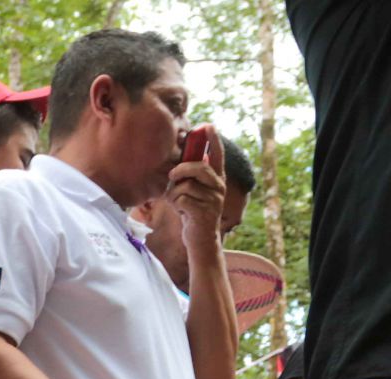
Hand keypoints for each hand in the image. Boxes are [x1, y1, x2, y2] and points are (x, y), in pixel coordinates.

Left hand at [166, 124, 227, 246]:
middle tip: (172, 175)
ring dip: (174, 194)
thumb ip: (189, 178)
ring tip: (176, 202)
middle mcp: (218, 188)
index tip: (208, 125)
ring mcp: (213, 200)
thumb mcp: (192, 192)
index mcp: (217, 180)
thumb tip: (176, 165)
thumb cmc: (192, 213)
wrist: (200, 240)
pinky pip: (181, 200)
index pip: (218, 156)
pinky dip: (174, 204)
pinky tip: (179, 211)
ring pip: (186, 186)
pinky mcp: (204, 213)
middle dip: (182, 169)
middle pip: (199, 168)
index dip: (214, 140)